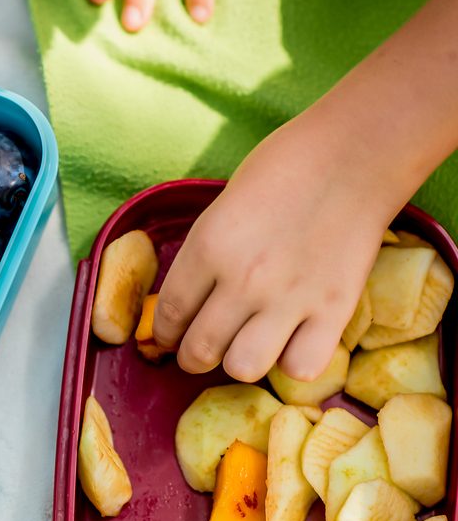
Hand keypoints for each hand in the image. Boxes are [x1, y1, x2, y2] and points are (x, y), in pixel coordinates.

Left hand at [152, 115, 397, 382]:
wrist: (355, 153)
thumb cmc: (284, 167)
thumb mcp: (222, 207)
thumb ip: (205, 256)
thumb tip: (189, 301)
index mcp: (207, 247)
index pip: (170, 314)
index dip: (165, 335)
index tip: (170, 339)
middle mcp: (242, 279)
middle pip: (199, 350)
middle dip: (193, 358)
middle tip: (200, 352)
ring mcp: (289, 298)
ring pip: (243, 367)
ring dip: (239, 363)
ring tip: (245, 348)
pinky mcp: (335, 309)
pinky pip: (301, 367)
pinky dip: (294, 362)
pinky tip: (293, 343)